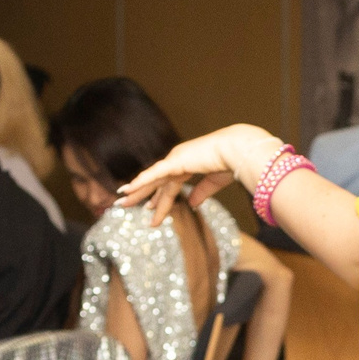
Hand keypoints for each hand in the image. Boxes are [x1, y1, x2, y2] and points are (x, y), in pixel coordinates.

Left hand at [119, 124, 283, 227]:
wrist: (237, 150)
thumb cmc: (231, 163)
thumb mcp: (214, 183)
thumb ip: (201, 193)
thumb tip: (191, 204)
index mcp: (187, 163)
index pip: (169, 184)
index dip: (159, 198)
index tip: (150, 208)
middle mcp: (178, 160)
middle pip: (155, 182)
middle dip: (140, 194)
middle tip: (124, 204)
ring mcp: (175, 160)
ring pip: (151, 179)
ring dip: (136, 191)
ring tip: (121, 201)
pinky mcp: (176, 162)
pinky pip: (155, 174)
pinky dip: (141, 182)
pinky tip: (129, 189)